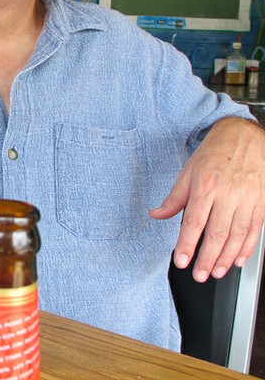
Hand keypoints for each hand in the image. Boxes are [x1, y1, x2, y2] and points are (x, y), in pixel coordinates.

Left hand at [150, 117, 264, 281]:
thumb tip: (156, 214)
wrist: (246, 137)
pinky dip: (247, 248)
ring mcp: (247, 199)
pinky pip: (255, 230)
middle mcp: (228, 195)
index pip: (194, 222)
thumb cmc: (215, 153)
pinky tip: (238, 260)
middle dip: (207, 259)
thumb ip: (174, 198)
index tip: (180, 261)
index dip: (187, 244)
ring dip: (227, 258)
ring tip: (216, 272)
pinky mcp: (261, 203)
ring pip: (237, 236)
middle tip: (199, 275)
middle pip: (217, 234)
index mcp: (206, 186)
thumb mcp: (188, 171)